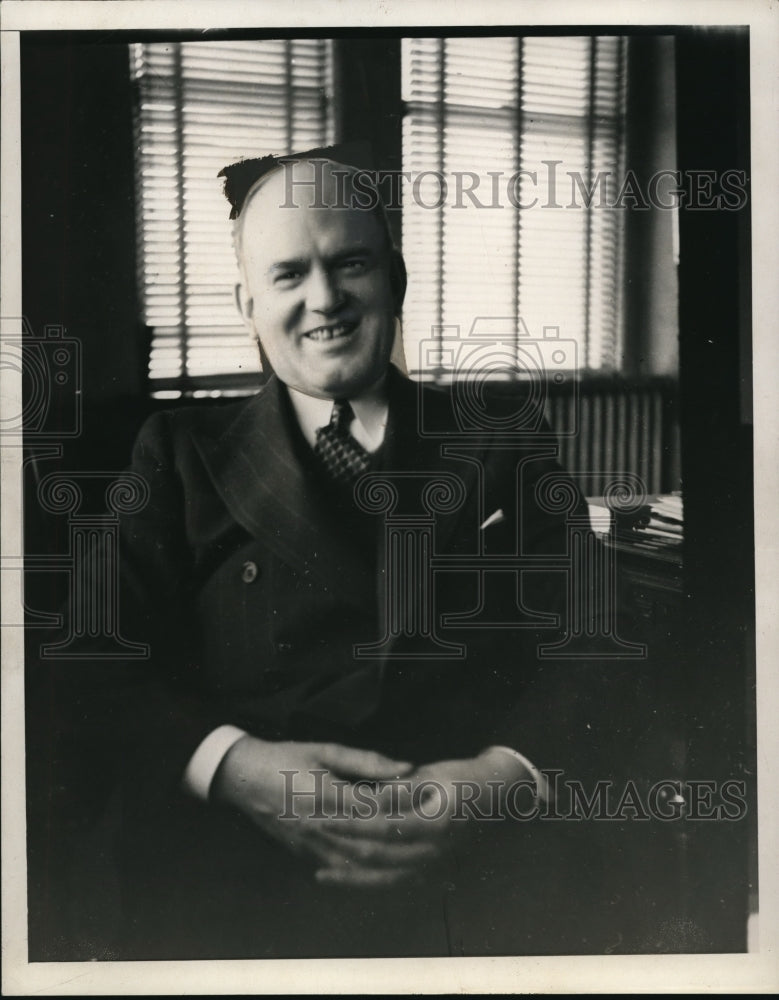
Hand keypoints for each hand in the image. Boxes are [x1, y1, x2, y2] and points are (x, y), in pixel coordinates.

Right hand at [211, 736, 433, 886]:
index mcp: (326, 794)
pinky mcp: (306, 855)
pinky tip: (391, 864)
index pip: (378, 806)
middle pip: (374, 837)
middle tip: (439, 827)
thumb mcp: (325, 750)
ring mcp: (312, 845)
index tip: (435, 797)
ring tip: (423, 848)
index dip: (408, 803)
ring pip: (361, 862)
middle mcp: (320, 825)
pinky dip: (369, 870)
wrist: (243, 780)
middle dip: (406, 833)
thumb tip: (407, 768)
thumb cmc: (287, 758)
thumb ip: (367, 761)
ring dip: (393, 857)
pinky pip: (343, 869)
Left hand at [313, 748, 538, 885]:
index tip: (320, 813)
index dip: (350, 821)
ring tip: (318, 870)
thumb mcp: (432, 775)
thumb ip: (399, 789)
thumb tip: (365, 799)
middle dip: (341, 845)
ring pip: (382, 879)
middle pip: (378, 855)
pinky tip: (338, 879)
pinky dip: (364, 884)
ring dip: (348, 874)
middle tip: (308, 834)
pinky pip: (391, 886)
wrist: (496, 800)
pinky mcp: (429, 877)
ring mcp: (433, 869)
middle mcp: (434, 853)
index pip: (383, 825)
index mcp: (436, 824)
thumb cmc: (462, 779)